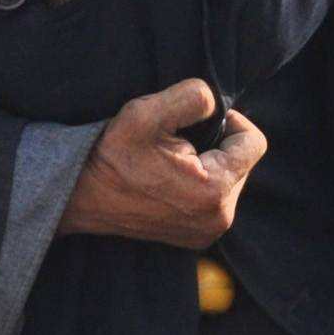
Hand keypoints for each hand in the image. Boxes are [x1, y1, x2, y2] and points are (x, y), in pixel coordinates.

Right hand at [58, 79, 266, 249]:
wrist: (79, 195)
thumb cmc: (111, 155)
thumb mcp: (145, 114)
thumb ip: (192, 98)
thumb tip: (215, 102)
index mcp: (214, 191)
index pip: (254, 142)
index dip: (230, 120)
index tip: (198, 119)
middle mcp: (218, 219)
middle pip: (243, 162)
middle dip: (216, 144)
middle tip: (177, 143)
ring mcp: (207, 232)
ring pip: (229, 178)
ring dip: (208, 163)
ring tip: (170, 161)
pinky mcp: (195, 237)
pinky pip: (214, 198)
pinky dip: (199, 183)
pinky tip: (168, 179)